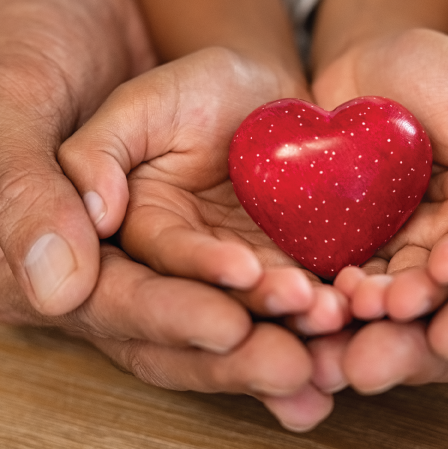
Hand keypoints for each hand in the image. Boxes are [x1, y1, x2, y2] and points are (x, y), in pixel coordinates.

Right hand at [0, 0, 325, 431]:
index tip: (231, 324)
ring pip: (215, 314)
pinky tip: (346, 317)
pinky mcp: (196, 234)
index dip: (170, 316)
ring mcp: (148, 257)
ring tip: (337, 342)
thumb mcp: (11, 97)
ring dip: (275, 334)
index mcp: (23, 256)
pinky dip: (294, 301)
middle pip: (165, 333)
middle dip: (236, 350)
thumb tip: (58, 284)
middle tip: (301, 363)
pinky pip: (249, 279)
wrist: (59, 3)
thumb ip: (29, 187)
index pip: (104, 302)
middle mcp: (89, 273)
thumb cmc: (20, 42)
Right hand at [58, 47, 351, 336]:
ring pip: (251, 331)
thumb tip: (95, 214)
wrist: (265, 92)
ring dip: (289, 339)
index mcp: (125, 242)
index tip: (235, 291)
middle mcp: (172, 278)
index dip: (179, 302)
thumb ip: (99, 151)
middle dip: (240, 351)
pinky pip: (297, 315)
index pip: (141, 284)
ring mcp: (229, 286)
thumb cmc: (195, 89)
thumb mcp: (140, 102)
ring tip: (331, 324)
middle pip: (193, 332)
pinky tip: (352, 326)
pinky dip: (322, 327)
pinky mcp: (279, 281)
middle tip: (289, 359)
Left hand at [311, 29, 447, 321]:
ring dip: (383, 304)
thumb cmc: (434, 66)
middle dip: (425, 297)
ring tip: (357, 304)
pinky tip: (326, 295)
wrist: (360, 70)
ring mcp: (414, 247)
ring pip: (403, 287)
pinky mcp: (367, 251)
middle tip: (395, 306)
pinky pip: (359, 277)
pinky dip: (343, 292)